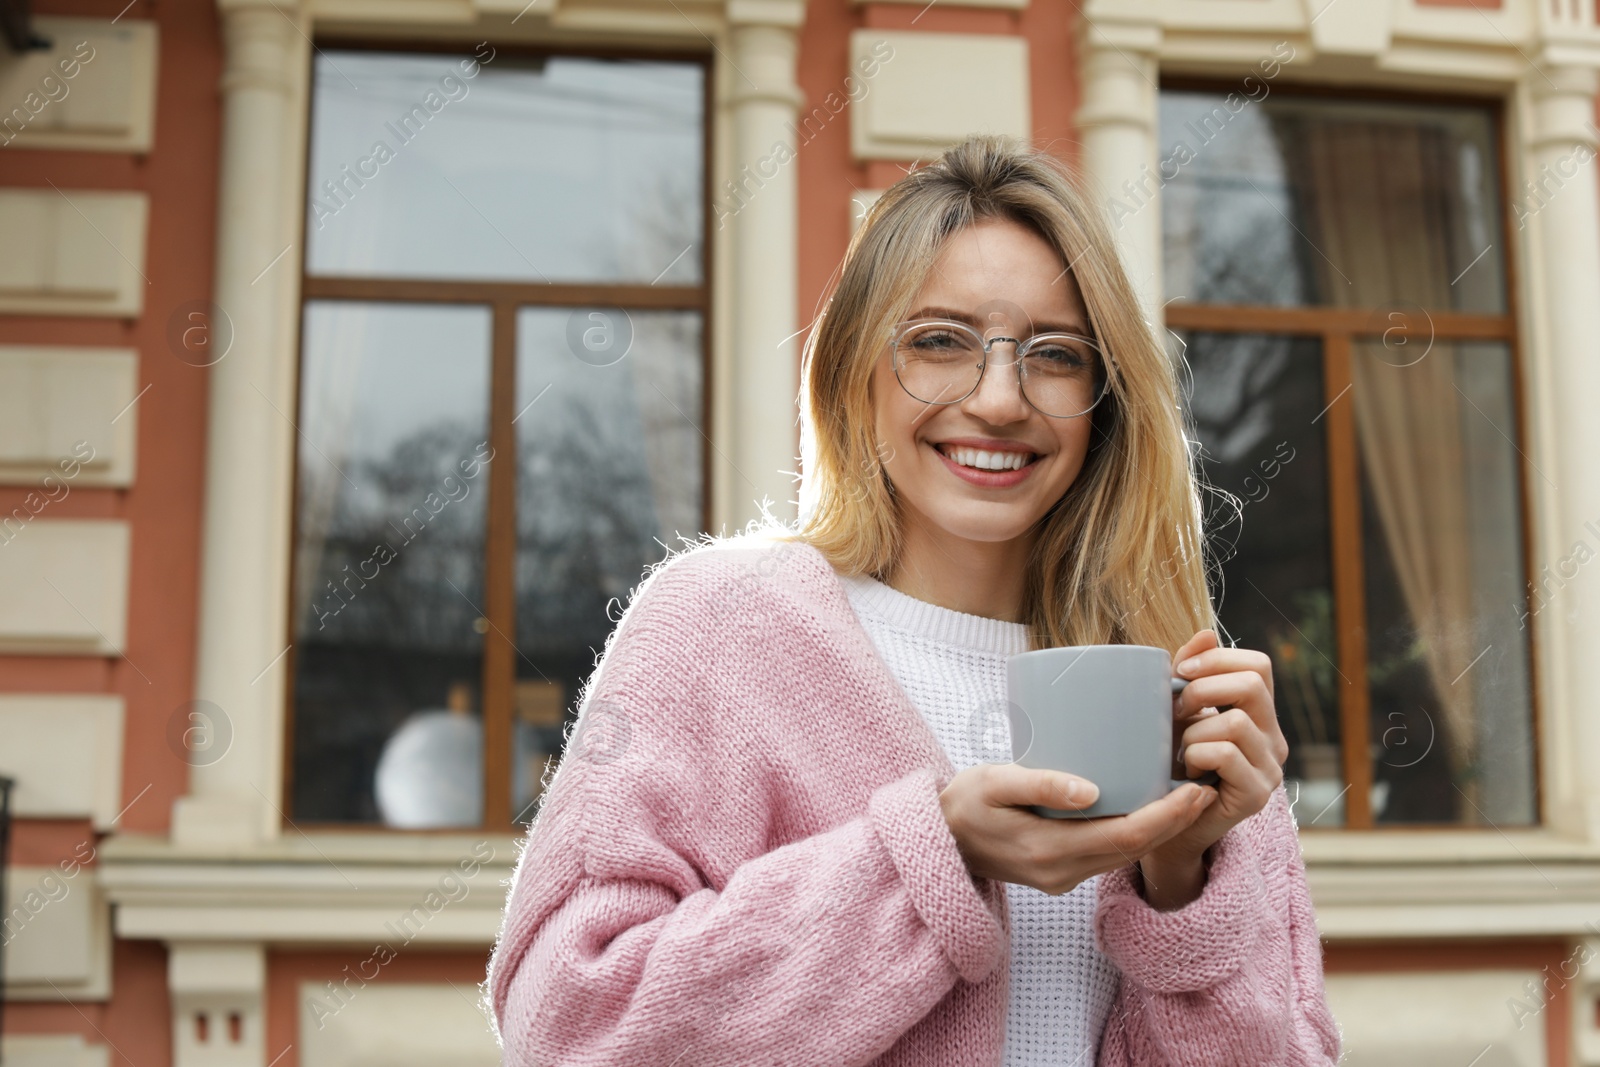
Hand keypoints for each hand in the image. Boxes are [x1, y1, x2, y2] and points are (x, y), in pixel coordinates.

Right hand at [939, 762, 1217, 896]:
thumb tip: (1091, 788)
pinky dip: (1134, 831)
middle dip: (1174, 820)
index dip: (1166, 817)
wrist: (938, 840)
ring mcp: (1062, 878)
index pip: (1124, 838)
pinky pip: (1107, 854)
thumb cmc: (963, 803)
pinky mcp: (1061, 872)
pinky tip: (1146, 806)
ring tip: (1185, 792)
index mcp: (1048, 851)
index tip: (1195, 789)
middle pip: (1133, 850)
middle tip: (1203, 785)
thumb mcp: (993, 782)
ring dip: (1158, 828)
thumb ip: (1039, 784)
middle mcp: (1061, 873)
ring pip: (1123, 855)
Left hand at [1140, 629, 1286, 904]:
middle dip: (1202, 689)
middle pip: (1252, 684)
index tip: (1179, 673)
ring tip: (1181, 751)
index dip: (1217, 660)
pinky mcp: (1256, 795)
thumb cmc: (1168, 766)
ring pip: (1236, 721)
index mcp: (1260, 714)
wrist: (1166, 827)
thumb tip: (1205, 634)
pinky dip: (1197, 755)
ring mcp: (1270, 769)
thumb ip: (1193, 674)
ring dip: (1194, 731)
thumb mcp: (1177, 714)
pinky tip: (1186, 771)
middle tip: (1175, 711)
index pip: (1259, 665)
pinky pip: (1226, 754)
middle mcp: (1274, 739)